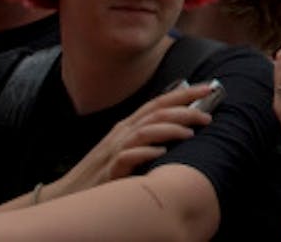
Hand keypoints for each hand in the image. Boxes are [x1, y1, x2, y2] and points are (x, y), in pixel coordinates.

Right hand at [47, 83, 214, 200]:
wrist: (71, 193)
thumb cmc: (104, 170)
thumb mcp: (128, 146)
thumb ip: (149, 134)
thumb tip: (183, 125)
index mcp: (129, 125)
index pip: (160, 102)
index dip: (185, 92)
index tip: (209, 87)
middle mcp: (123, 133)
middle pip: (157, 113)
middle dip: (185, 109)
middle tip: (208, 116)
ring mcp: (115, 150)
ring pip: (145, 131)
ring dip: (170, 130)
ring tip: (190, 133)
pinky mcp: (109, 170)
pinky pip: (127, 157)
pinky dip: (145, 153)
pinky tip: (161, 154)